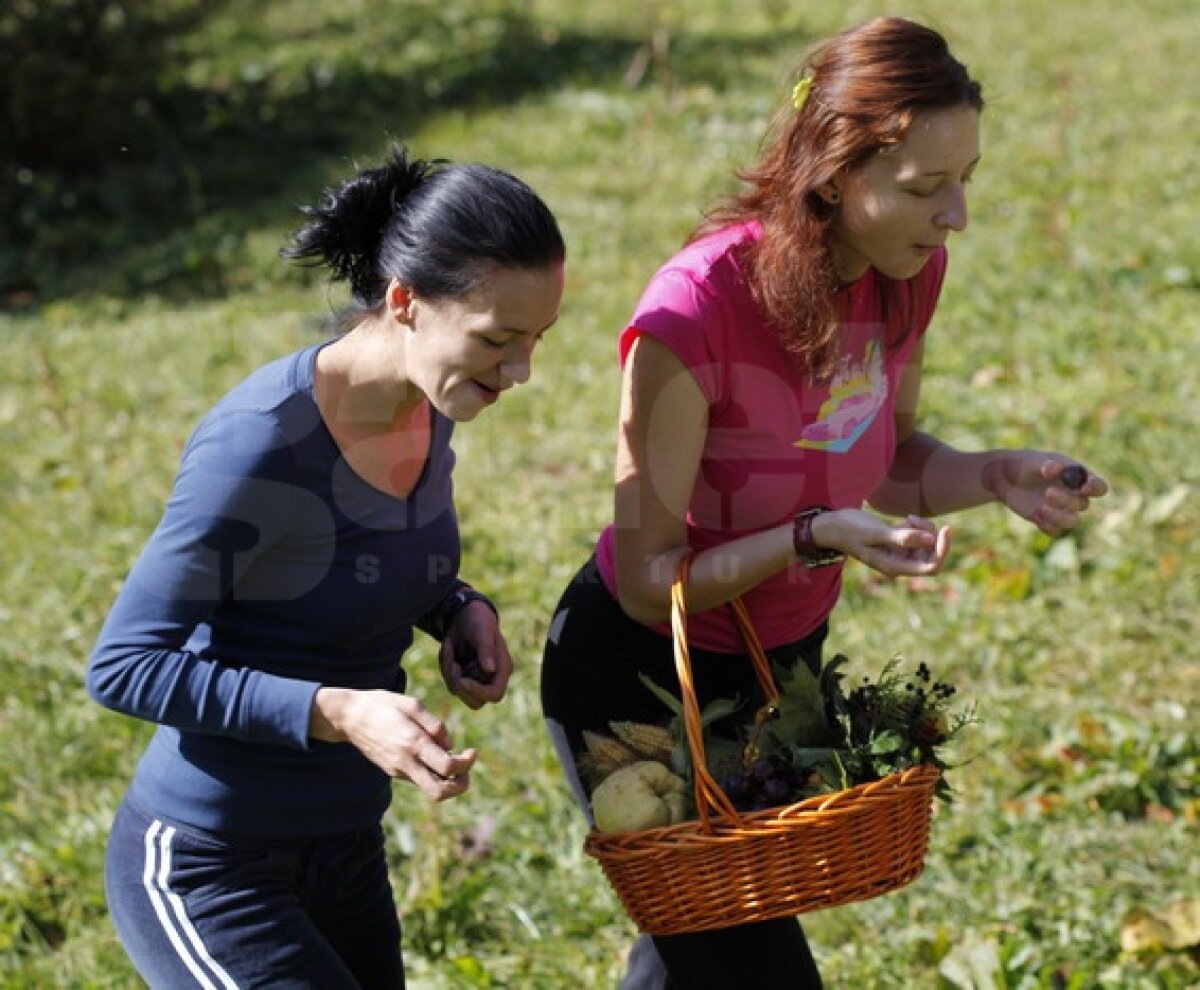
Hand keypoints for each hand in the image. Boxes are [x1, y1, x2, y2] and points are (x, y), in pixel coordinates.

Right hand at [309, 687, 475, 800]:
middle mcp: (405, 762)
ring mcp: (397, 770)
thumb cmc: (383, 705)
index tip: (471, 751)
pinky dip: (432, 771)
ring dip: (446, 778)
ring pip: (429, 787)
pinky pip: (419, 778)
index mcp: (413, 743)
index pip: (448, 768)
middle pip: (439, 793)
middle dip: (460, 785)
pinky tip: (430, 752)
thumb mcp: (412, 704)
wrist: (349, 717)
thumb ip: (435, 726)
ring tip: (449, 755)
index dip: (466, 763)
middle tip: (465, 766)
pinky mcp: (393, 771)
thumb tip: (450, 746)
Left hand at [440, 601, 511, 709]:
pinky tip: (449, 648)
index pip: (495, 694)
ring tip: (450, 648)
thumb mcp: (482, 630)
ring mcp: (476, 679)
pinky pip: (449, 682)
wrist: (464, 613)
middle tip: (453, 663)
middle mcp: (491, 678)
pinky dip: (445, 666)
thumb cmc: (478, 619)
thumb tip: (490, 670)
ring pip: (459, 692)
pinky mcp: (463, 676)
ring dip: (449, 672)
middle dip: (459, 685)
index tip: (463, 679)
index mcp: (502, 668)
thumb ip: (486, 649)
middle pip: (476, 702)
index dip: (479, 692)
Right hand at [814, 508, 949, 577]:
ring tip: (907, 517)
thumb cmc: (850, 529)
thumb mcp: (876, 532)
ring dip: (922, 528)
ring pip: (926, 544)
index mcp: (895, 567)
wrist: (832, 526)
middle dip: (930, 535)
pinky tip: (902, 519)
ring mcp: (899, 555)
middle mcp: (899, 564)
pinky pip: (917, 537)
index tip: (945, 529)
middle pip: (931, 555)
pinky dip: (915, 527)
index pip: (932, 566)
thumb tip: (931, 540)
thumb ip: (903, 537)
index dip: (942, 550)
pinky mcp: (898, 545)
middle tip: (913, 518)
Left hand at [984, 451, 1108, 535]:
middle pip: (1082, 504)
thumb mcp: (1034, 460)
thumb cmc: (1025, 464)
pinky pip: (1054, 530)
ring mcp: (1061, 510)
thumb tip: (1054, 469)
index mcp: (1078, 478)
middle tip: (1048, 492)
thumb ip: (1047, 464)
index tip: (1084, 487)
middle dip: (1067, 500)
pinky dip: (1047, 526)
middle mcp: (1074, 495)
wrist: (1004, 477)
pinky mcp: (1047, 521)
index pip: (1098, 487)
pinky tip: (1036, 516)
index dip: (1095, 488)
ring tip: (1041, 507)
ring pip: (1072, 521)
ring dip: (1059, 517)